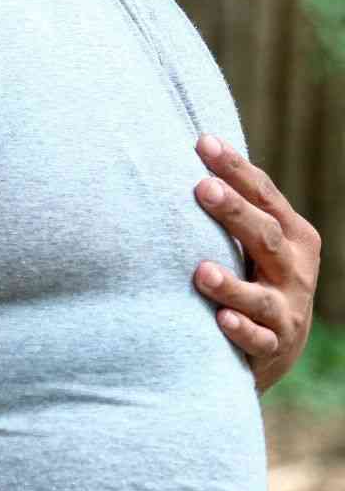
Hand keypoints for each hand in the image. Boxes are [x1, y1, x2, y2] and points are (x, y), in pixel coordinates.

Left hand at [191, 135, 321, 391]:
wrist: (273, 347)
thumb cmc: (254, 274)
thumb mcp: (255, 240)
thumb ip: (235, 204)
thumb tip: (195, 142)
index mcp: (292, 236)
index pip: (265, 196)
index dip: (236, 169)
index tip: (203, 142)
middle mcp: (294, 271)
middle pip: (266, 237)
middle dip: (235, 213)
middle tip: (202, 188)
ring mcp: (286, 311)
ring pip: (261, 298)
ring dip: (231, 284)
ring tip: (200, 271)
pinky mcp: (273, 347)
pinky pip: (258, 341)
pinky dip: (241, 331)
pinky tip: (221, 320)